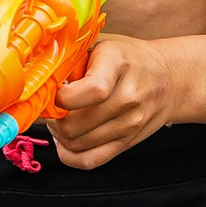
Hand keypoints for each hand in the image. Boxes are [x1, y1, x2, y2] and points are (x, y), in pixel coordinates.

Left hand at [49, 36, 178, 166]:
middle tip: (48, 107)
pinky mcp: (127, 143)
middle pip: (76, 125)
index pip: (91, 91)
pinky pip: (90, 160)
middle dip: (52, 118)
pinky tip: (65, 139)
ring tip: (58, 118)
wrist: (169, 79)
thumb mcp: (102, 46)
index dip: (62, 97)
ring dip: (58, 134)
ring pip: (77, 144)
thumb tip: (37, 77)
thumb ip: (72, 59)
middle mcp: (128, 97)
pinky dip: (69, 154)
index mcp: (119, 65)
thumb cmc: (127, 59)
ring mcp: (130, 124)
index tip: (53, 91)